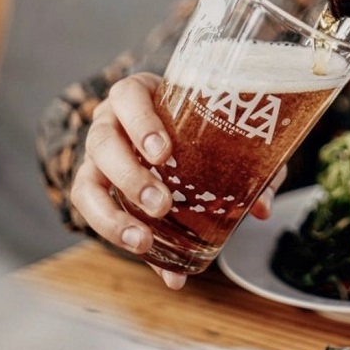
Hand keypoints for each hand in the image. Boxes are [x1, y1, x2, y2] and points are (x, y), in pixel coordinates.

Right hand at [71, 72, 286, 289]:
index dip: (140, 122)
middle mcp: (109, 122)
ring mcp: (97, 156)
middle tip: (162, 203)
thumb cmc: (198, 127)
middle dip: (129, 176)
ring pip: (87, 182)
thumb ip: (247, 166)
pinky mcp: (94, 187)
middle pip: (102, 143)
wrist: (175, 134)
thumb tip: (263, 207)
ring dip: (112, 215)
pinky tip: (147, 254)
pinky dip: (119, 235)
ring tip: (143, 241)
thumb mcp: (222, 135)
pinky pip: (92, 213)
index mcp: (138, 95)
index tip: (163, 152)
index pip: (127, 96)